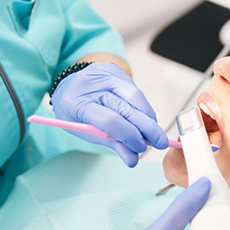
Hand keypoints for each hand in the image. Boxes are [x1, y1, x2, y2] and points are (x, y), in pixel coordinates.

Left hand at [51, 62, 167, 166]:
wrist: (70, 85)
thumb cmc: (76, 112)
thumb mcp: (87, 132)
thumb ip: (111, 144)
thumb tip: (133, 159)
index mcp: (78, 103)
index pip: (110, 120)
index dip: (129, 136)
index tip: (141, 148)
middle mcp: (93, 85)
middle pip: (128, 107)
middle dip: (148, 128)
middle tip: (160, 142)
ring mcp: (106, 74)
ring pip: (136, 97)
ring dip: (149, 117)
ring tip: (155, 132)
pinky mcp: (117, 70)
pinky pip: (136, 91)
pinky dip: (144, 108)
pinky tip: (146, 119)